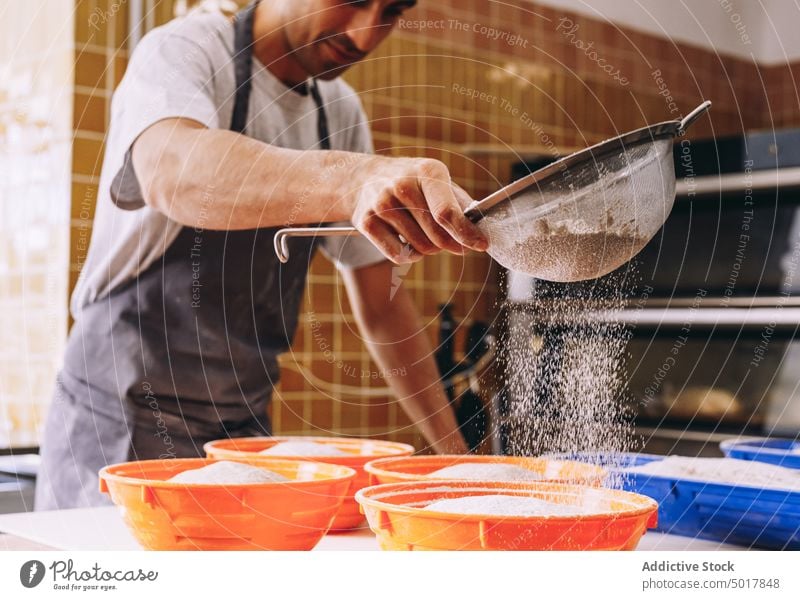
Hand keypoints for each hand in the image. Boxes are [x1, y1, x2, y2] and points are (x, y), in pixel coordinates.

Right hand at [348, 156, 488, 262]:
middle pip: (437, 236)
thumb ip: (461, 204)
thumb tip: (482, 230)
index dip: (466, 233)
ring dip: (429, 249)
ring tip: (422, 232)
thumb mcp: (437, 181)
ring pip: (420, 249)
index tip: (481, 245)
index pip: (447, 213)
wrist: (365, 178)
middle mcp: (402, 185)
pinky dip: (410, 255)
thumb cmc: (412, 182)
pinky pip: (400, 256)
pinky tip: (407, 239)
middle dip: (450, 244)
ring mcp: (382, 204)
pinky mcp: (367, 223)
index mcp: (427, 171)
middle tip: (453, 243)